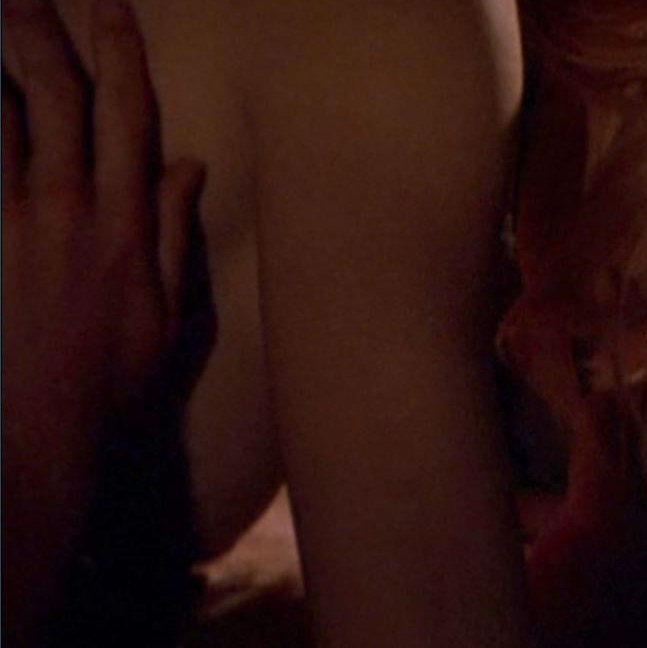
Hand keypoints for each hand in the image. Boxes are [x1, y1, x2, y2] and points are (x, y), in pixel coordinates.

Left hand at [1, 0, 213, 641]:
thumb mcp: (168, 307)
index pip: (126, 114)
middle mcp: (66, 206)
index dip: (120, 51)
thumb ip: (172, 229)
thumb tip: (187, 166)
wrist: (44, 428)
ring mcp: (11, 222)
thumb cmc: (115, 373)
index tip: (111, 5)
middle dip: (40, 29)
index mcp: (123, 219)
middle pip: (53, 95)